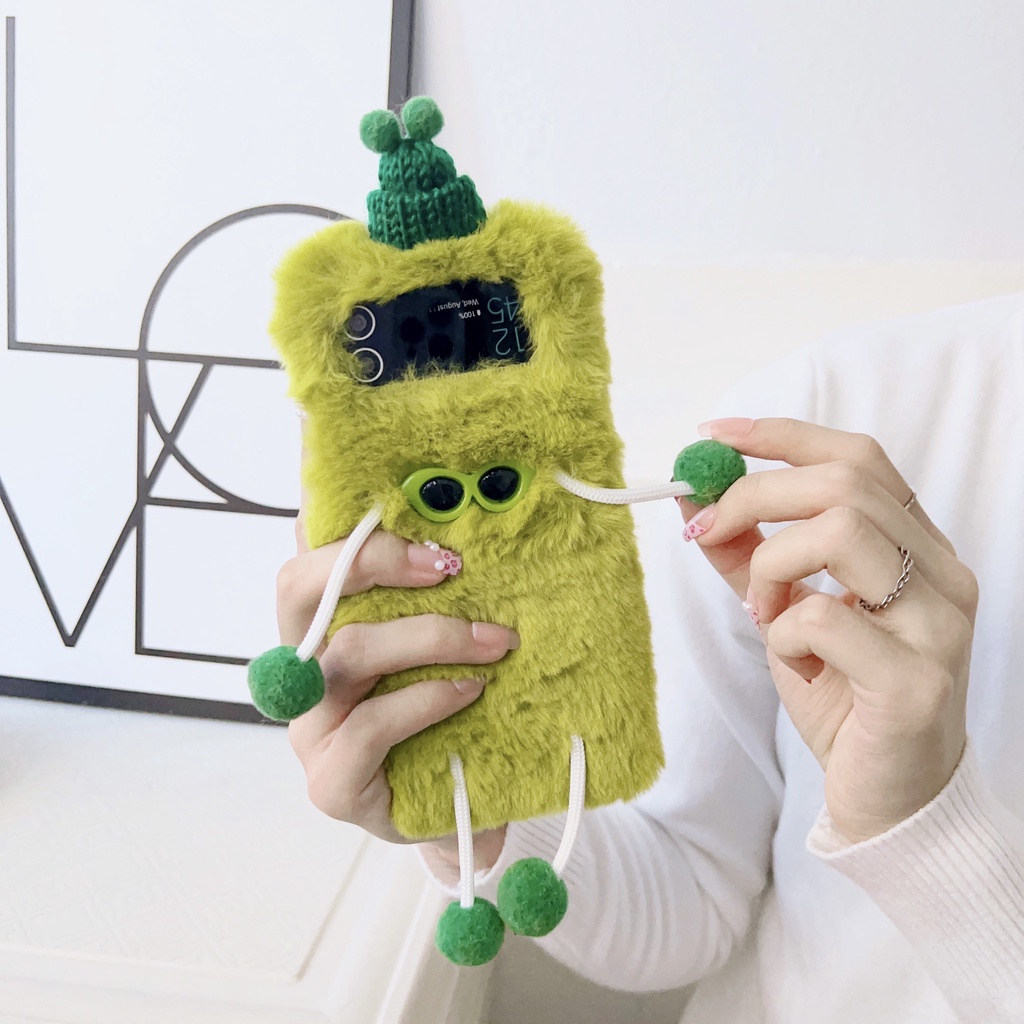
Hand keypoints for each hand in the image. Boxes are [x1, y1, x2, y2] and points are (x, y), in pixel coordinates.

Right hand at [279, 528, 515, 850]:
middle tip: (450, 567)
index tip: (419, 532)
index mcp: (315, 635)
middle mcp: (300, 677)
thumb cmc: (446, 720)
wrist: (459, 815)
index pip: (304, 567)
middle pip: (301, 594)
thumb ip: (426, 600)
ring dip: (431, 636)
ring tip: (494, 641)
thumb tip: (449, 537)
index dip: (349, 537)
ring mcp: (309, 731)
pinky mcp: (330, 783)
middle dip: (375, 563)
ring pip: (349, 653)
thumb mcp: (436, 653)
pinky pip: (369, 726)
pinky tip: (470, 692)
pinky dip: (426, 700)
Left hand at [679, 417, 976, 842]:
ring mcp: (939, 624)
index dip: (782, 436)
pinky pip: (823, 617)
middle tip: (705, 529)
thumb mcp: (783, 611)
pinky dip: (782, 632)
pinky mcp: (918, 680)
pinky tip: (794, 664)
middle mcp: (942, 573)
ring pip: (839, 532)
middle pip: (842, 483)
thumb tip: (693, 499)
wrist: (888, 796)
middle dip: (751, 496)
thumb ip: (746, 555)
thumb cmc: (843, 696)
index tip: (714, 435)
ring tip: (763, 612)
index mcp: (917, 546)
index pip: (858, 458)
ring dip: (770, 564)